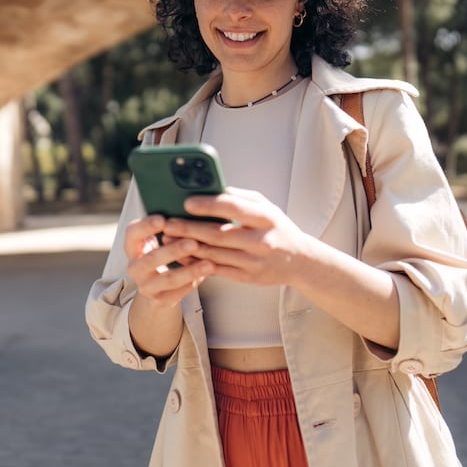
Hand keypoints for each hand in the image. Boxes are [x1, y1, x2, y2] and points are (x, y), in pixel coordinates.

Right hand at [123, 214, 213, 309]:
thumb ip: (170, 227)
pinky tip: (206, 275)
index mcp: (133, 247)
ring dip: (189, 271)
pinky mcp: (159, 300)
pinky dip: (192, 284)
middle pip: (151, 259)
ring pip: (167, 279)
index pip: (132, 234)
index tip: (163, 219)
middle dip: (173, 251)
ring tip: (209, 264)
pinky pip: (177, 294)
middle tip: (193, 242)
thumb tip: (195, 206)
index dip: (145, 226)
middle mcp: (135, 267)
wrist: (157, 288)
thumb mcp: (160, 239)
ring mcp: (145, 286)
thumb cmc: (163, 253)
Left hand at [165, 187, 317, 286]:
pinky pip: (217, 270)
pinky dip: (197, 263)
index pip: (234, 209)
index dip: (209, 205)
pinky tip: (182, 255)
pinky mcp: (248, 278)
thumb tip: (211, 189)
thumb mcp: (266, 206)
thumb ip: (240, 197)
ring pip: (214, 254)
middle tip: (168, 222)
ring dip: (188, 246)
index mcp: (266, 218)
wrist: (298, 260)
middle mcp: (261, 241)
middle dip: (190, 228)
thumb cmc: (276, 227)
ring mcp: (254, 262)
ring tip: (169, 238)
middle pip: (219, 234)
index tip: (186, 202)